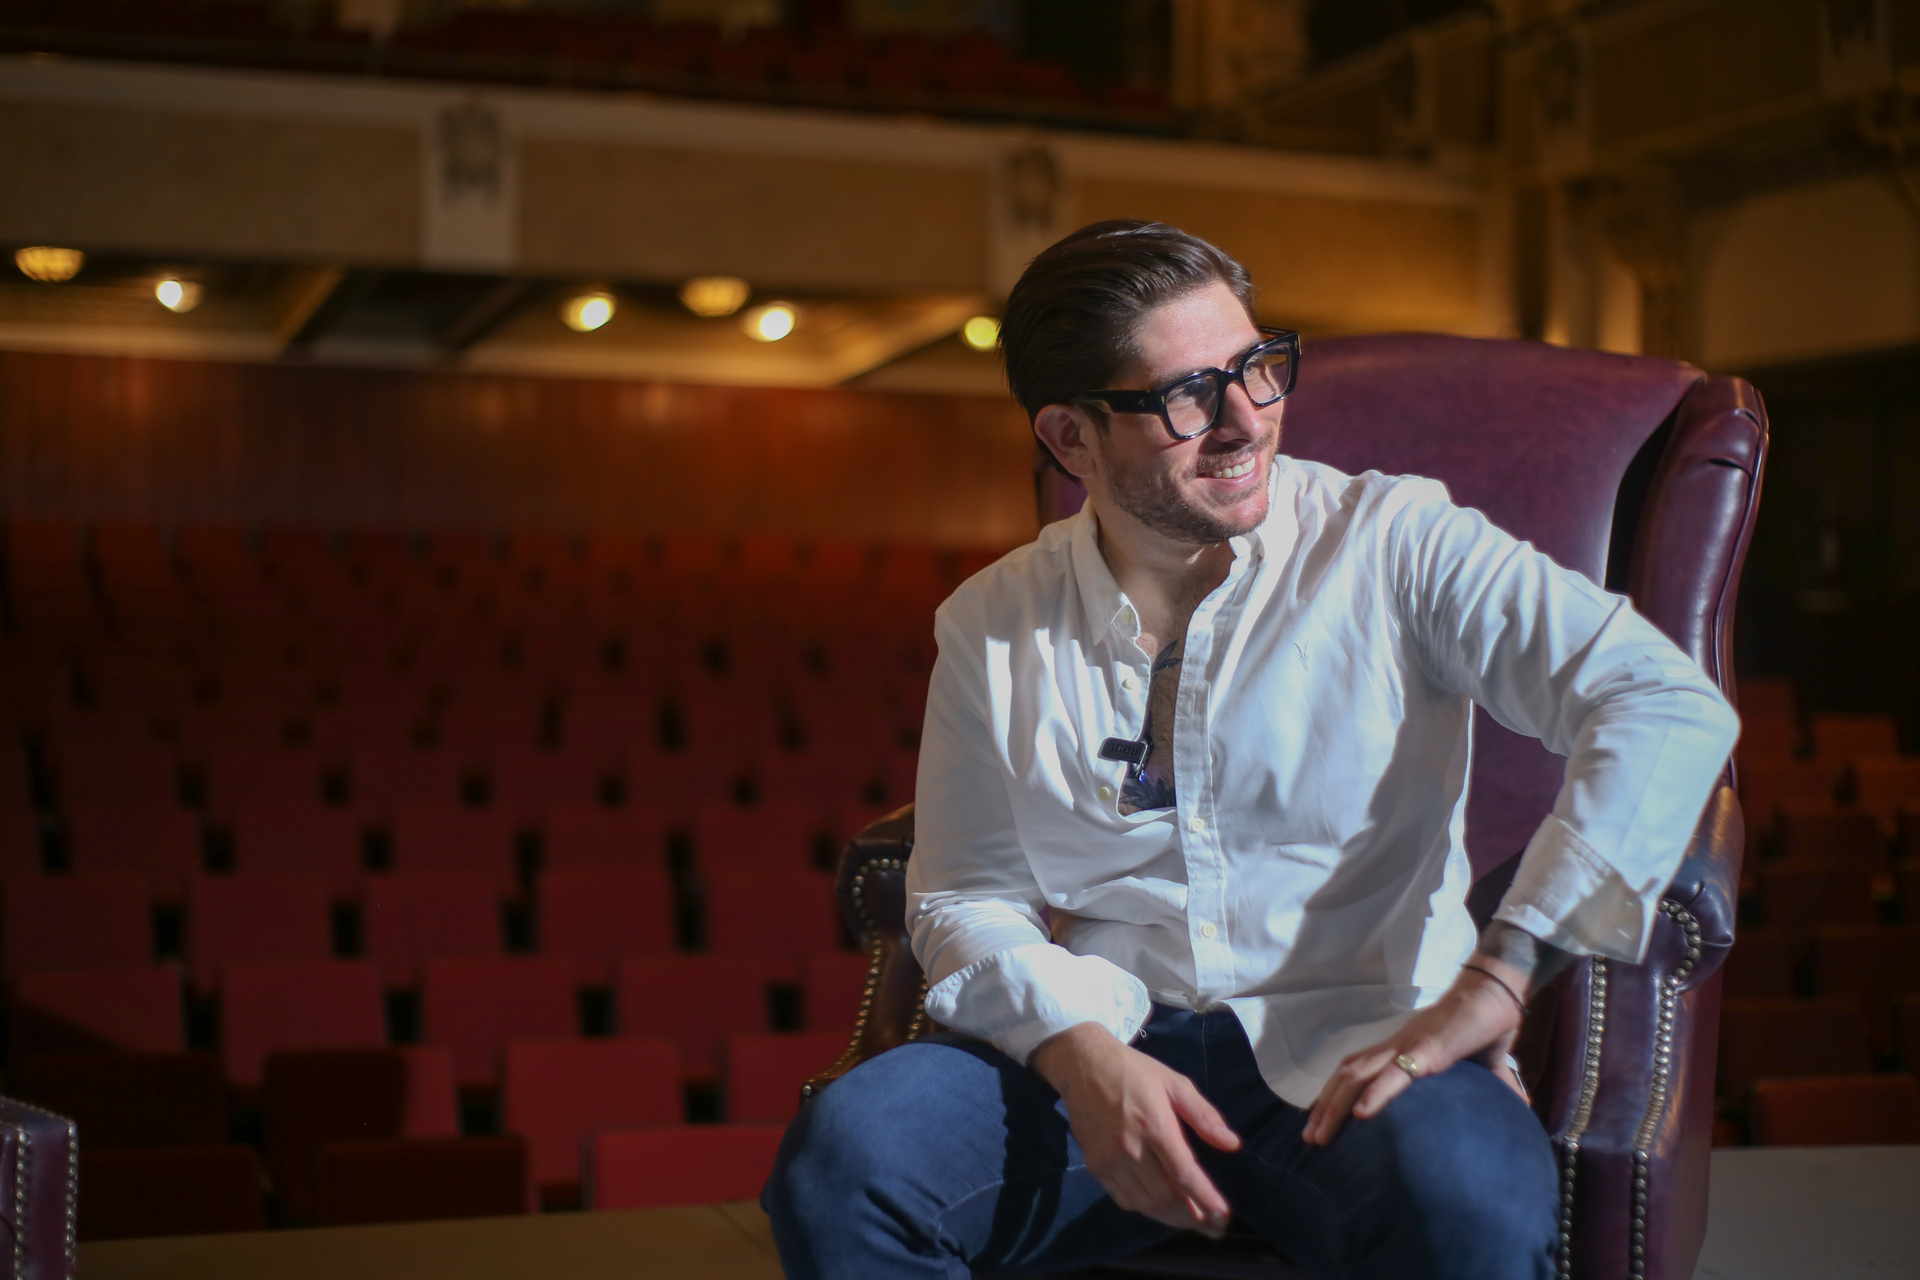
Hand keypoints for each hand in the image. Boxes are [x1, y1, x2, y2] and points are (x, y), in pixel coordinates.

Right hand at [1029, 1022, 1242, 1237]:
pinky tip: (1165, 1212)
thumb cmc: (1135, 1073)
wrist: (1083, 1066)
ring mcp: (1109, 1160)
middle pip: (1166, 1197)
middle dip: (1195, 1218)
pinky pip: (1125, 1200)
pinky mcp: (1096, 1167)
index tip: (1224, 1215)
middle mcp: (1130, 1147)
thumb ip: (1204, 1115)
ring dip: (1173, 1220)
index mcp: (1154, 1124)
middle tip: (1216, 1227)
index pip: (1184, 1174)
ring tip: (1196, 1224)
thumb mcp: (1175, 1083)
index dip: (1206, 1199)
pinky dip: (1148, 1211)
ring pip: (1146, 1204)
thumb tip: (1232, 1145)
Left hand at [1302, 958, 1528, 1146]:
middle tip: (1309, 1139)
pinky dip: (1376, 1093)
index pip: (1358, 1070)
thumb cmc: (1486, 1024)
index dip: (1336, 1095)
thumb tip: (1521, 1105)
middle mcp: (1396, 1046)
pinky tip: (1361, 1114)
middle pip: (1347, 1076)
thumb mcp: (1485, 1064)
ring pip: (1359, 1075)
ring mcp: (1408, 1046)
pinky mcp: (1428, 1050)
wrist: (1498, 992)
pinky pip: (1397, 1073)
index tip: (1321, 1122)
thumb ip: (1495, 1084)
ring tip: (1321, 1136)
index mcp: (1404, 1048)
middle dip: (1325, 1108)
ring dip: (1336, 1106)